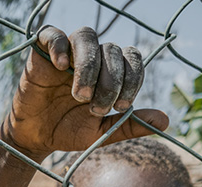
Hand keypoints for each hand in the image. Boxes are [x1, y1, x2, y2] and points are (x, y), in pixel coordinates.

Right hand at [0, 26, 168, 160]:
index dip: (132, 78)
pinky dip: (60, 47)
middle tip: (97, 108)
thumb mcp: (102, 132)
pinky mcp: (42, 52)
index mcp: (110, 70)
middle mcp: (92, 56)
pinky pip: (53, 34)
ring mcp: (67, 51)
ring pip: (87, 37)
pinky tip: (62, 68)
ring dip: (89, 66)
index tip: (122, 106)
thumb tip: (165, 120)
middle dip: (110, 81)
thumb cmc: (69, 130)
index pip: (132, 57)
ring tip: (80, 95)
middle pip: (112, 50)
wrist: (36, 137)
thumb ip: (130, 124)